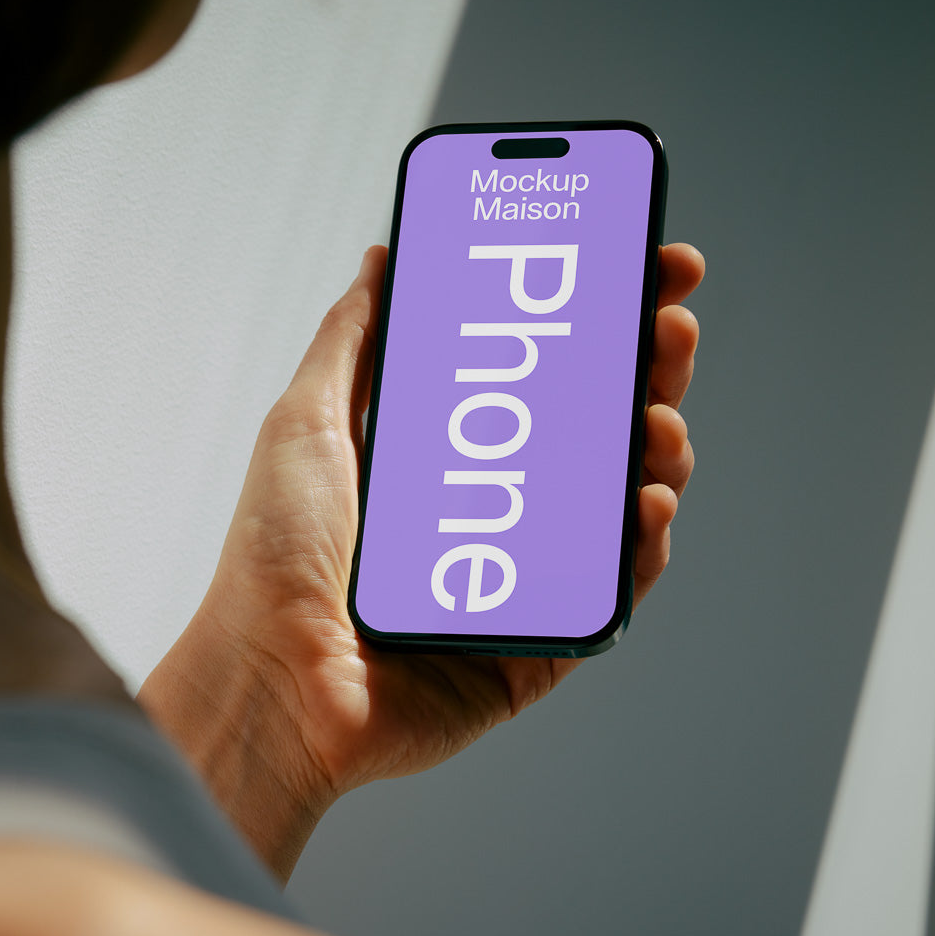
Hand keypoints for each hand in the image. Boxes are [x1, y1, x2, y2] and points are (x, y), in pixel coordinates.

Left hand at [140, 244, 703, 878]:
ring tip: (655, 411)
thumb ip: (353, 337)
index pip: (535, 374)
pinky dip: (642, 546)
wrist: (269, 677)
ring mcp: (519, 578)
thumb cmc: (273, 558)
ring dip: (654, 447)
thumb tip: (385, 259)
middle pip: (590, 429)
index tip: (636, 261)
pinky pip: (611, 593)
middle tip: (665, 319)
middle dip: (641, 368)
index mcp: (439, 456)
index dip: (591, 319)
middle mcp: (487, 512)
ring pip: (615, 505)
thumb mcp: (307, 420)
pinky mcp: (537, 647)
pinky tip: (647, 500)